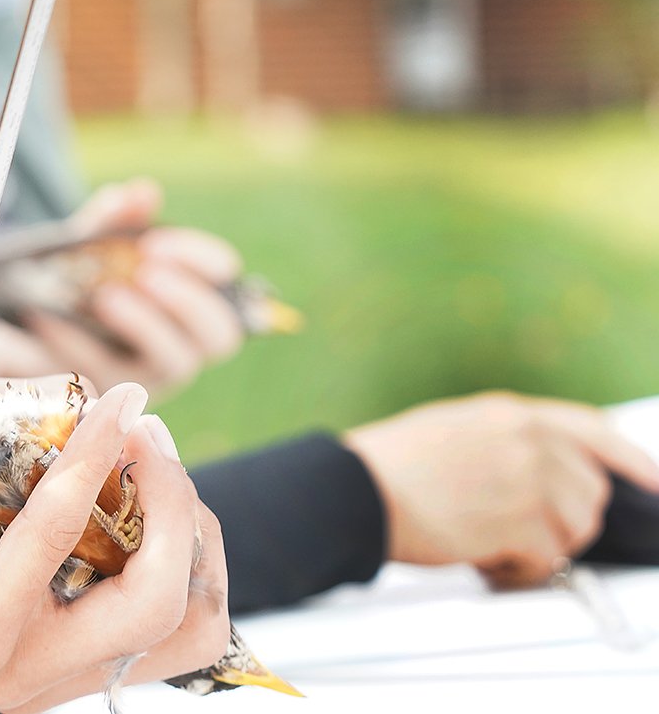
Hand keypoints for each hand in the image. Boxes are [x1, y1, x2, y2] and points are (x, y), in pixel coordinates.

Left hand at [0, 179, 246, 398]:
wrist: (12, 335)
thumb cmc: (70, 289)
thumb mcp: (88, 250)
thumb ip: (114, 222)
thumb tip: (141, 191)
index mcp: (184, 314)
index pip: (228, 293)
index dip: (204, 265)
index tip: (159, 242)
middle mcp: (173, 352)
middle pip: (214, 339)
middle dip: (188, 301)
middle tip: (148, 272)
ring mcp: (139, 380)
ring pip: (165, 363)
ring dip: (140, 325)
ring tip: (102, 295)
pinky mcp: (94, 400)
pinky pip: (93, 378)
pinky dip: (68, 343)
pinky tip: (44, 317)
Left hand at [0, 385, 227, 710]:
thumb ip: (61, 497)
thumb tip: (125, 421)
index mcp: (52, 659)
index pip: (183, 632)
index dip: (203, 548)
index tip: (165, 467)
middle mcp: (41, 678)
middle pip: (188, 620)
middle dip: (196, 522)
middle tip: (156, 444)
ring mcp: (14, 662)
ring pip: (153, 595)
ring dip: (163, 496)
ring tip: (136, 429)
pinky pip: (62, 534)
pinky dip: (92, 463)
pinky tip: (101, 414)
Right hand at [343, 392, 658, 580]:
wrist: (355, 492)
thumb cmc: (389, 469)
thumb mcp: (452, 431)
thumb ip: (504, 441)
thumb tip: (541, 473)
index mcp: (509, 414)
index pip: (594, 431)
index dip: (632, 461)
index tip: (654, 481)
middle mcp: (527, 440)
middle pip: (590, 491)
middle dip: (563, 520)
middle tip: (520, 531)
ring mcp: (528, 479)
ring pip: (574, 530)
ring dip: (539, 546)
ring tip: (491, 542)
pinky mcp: (522, 521)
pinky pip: (546, 560)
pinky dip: (517, 569)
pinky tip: (482, 556)